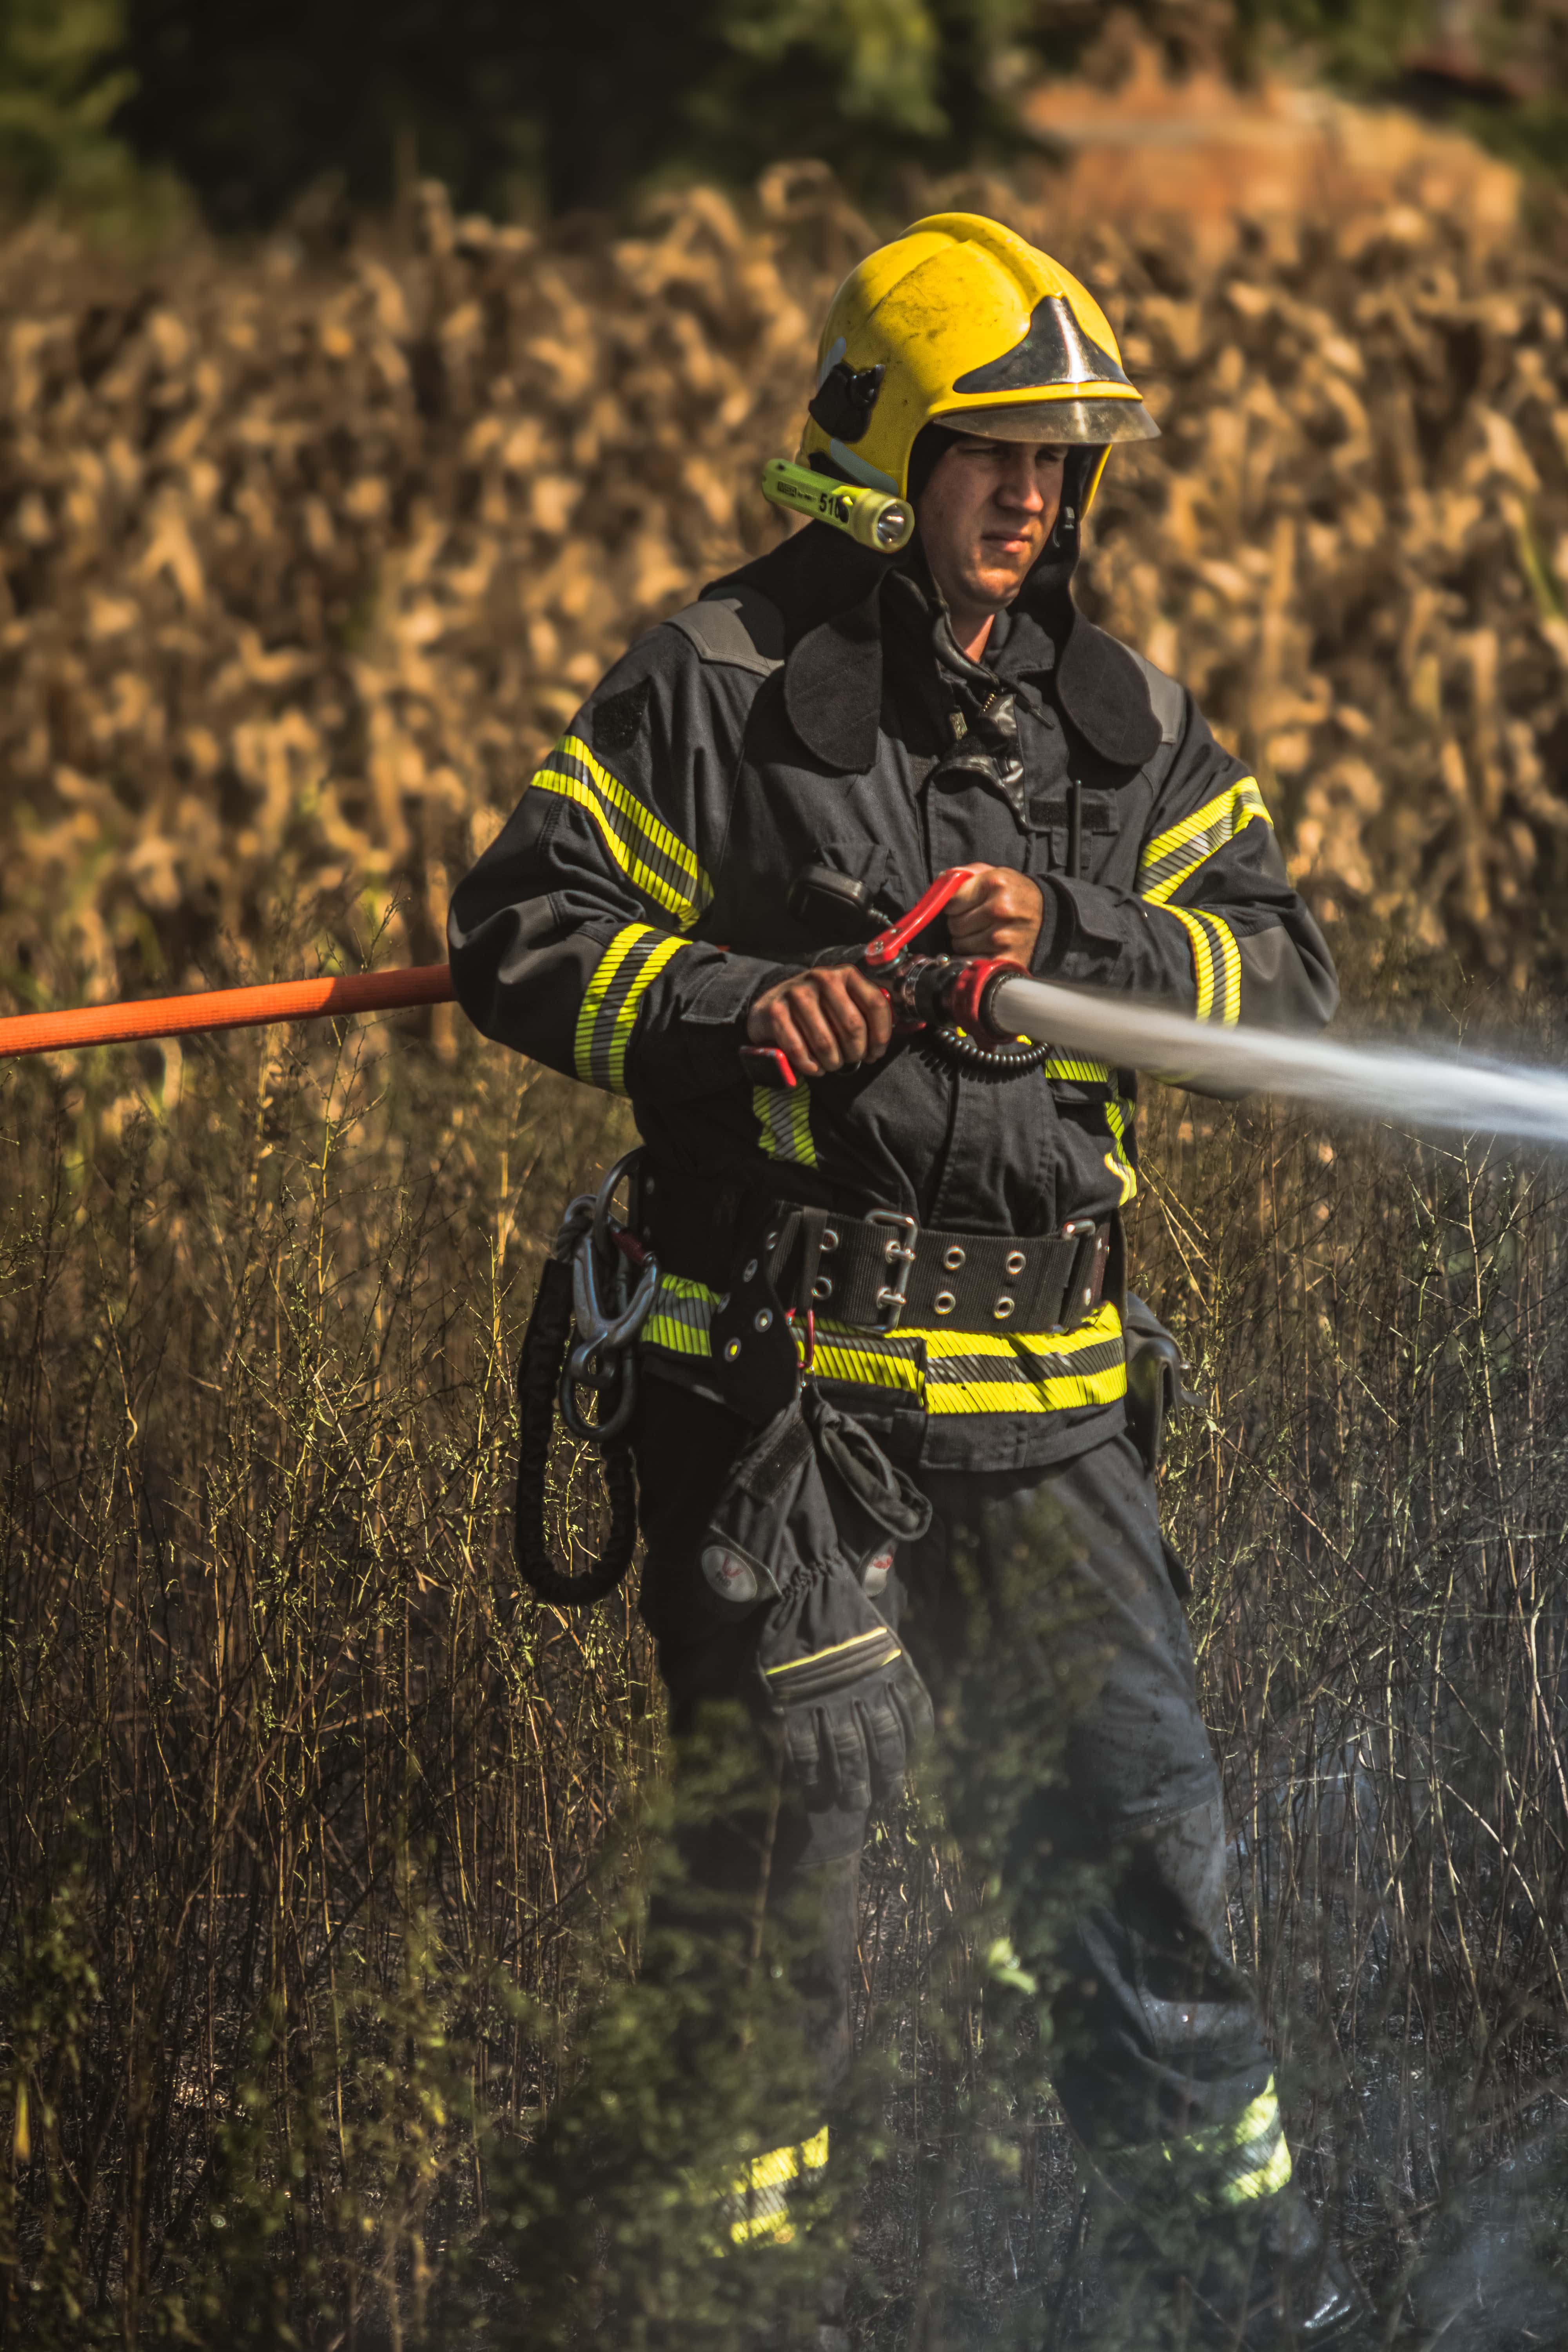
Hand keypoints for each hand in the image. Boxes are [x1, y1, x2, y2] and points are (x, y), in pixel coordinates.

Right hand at [746, 965, 893, 1078]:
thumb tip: (877, 1048)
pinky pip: (798, 1049)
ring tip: (832, 1064)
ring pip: (826, 1042)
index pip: (876, 1004)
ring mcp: (797, 993)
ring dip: (833, 1063)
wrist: (773, 1003)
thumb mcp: (843, 1002)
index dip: (880, 1035)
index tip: (875, 1053)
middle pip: (853, 1026)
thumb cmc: (817, 1010)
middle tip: (851, 1060)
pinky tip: (814, 1068)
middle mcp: (823, 978)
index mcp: (846, 975)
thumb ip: (865, 1014)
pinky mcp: (776, 1011)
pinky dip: (810, 1066)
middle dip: (855, 1053)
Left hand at [946, 864, 1044, 963]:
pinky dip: (972, 957)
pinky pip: (971, 961)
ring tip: (983, 933)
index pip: (951, 901)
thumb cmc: (1015, 894)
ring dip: (966, 941)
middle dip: (960, 922)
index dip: (954, 904)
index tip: (964, 905)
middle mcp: (1001, 909)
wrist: (1050, 916)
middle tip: (976, 920)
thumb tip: (940, 881)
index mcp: (996, 883)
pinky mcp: (1006, 958)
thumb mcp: (995, 874)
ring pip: (960, 944)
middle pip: (954, 924)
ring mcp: (1004, 937)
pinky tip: (983, 949)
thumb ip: (966, 874)